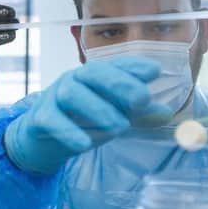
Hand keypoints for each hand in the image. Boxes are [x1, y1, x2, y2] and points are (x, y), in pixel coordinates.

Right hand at [5, 55, 172, 173]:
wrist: (42, 139)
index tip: (155, 71)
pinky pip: (52, 120)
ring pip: (72, 94)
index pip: (115, 64)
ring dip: (98, 108)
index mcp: (95, 76)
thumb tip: (167, 113)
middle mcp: (74, 80)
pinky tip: (85, 144)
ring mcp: (55, 96)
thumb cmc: (82, 120)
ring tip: (120, 127)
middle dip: (120, 83)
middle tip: (143, 99)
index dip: (134, 65)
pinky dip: (69, 131)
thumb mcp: (114, 115)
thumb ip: (139, 114)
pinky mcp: (41, 118)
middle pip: (94, 73)